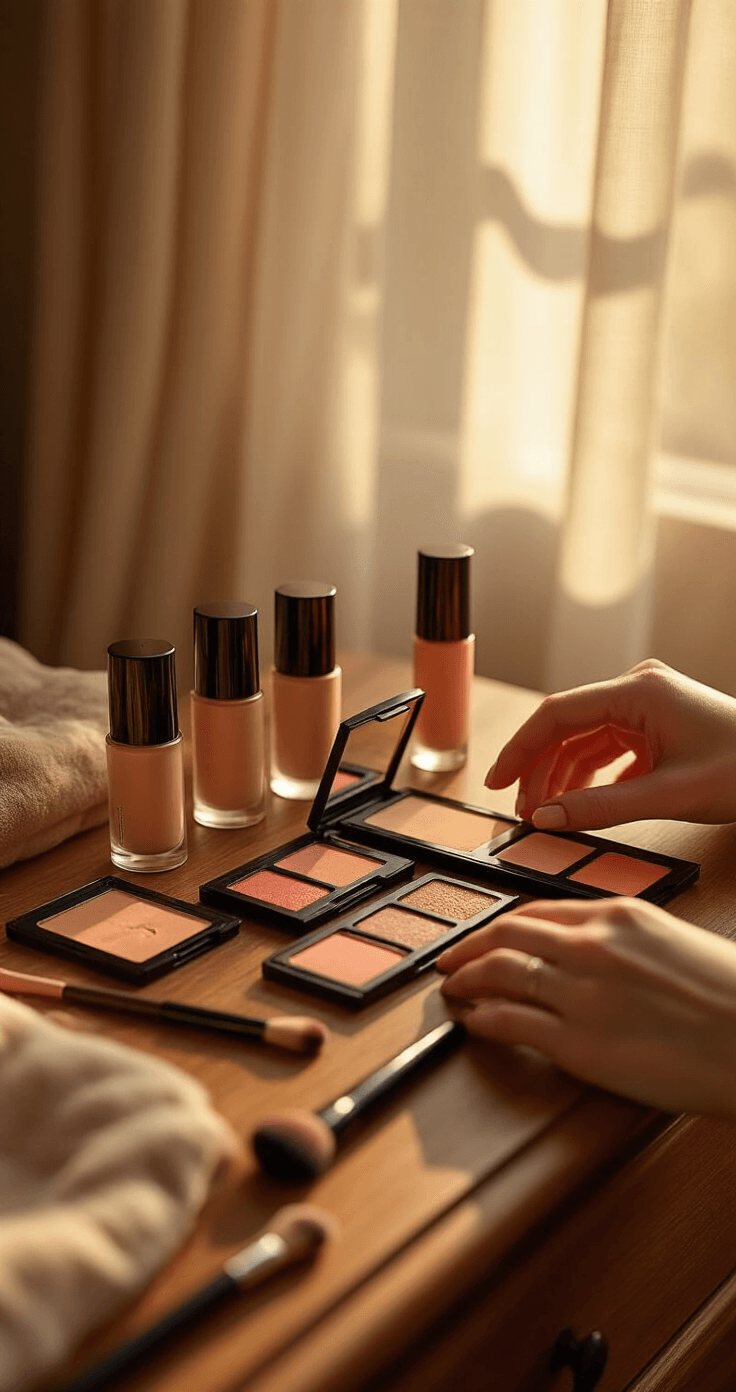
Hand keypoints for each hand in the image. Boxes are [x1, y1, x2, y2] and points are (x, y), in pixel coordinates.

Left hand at [437, 898, 735, 1120]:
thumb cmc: (728, 998)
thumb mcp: (673, 944)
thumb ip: (626, 941)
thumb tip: (591, 953)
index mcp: (620, 915)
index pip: (540, 911)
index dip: (503, 925)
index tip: (487, 935)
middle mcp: (593, 946)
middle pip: (508, 933)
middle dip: (471, 946)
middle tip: (452, 959)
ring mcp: (582, 993)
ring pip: (500, 973)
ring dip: (467, 980)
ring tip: (454, 989)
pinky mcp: (579, 1044)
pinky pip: (511, 1023)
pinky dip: (482, 1020)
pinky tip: (475, 1024)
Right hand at [484, 659, 735, 830]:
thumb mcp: (668, 796)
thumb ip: (600, 807)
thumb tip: (545, 818)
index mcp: (639, 691)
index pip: (558, 714)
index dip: (521, 749)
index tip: (495, 783)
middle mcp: (639, 687)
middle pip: (567, 725)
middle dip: (540, 769)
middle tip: (522, 812)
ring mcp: (648, 704)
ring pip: (586, 738)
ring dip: (563, 774)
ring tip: (545, 813)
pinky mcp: (658, 722)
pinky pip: (610, 746)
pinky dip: (591, 774)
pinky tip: (582, 803)